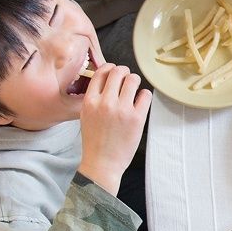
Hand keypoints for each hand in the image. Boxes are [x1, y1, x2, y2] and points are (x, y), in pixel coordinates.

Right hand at [76, 63, 150, 195]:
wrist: (102, 162)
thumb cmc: (95, 140)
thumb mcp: (86, 115)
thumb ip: (95, 98)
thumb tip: (108, 80)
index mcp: (90, 101)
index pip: (101, 72)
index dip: (110, 68)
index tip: (114, 72)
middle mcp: (105, 102)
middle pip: (118, 72)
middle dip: (124, 72)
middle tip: (127, 78)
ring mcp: (122, 109)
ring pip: (133, 80)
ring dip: (135, 81)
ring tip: (134, 88)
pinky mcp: (137, 118)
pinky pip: (145, 95)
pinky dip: (144, 95)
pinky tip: (141, 101)